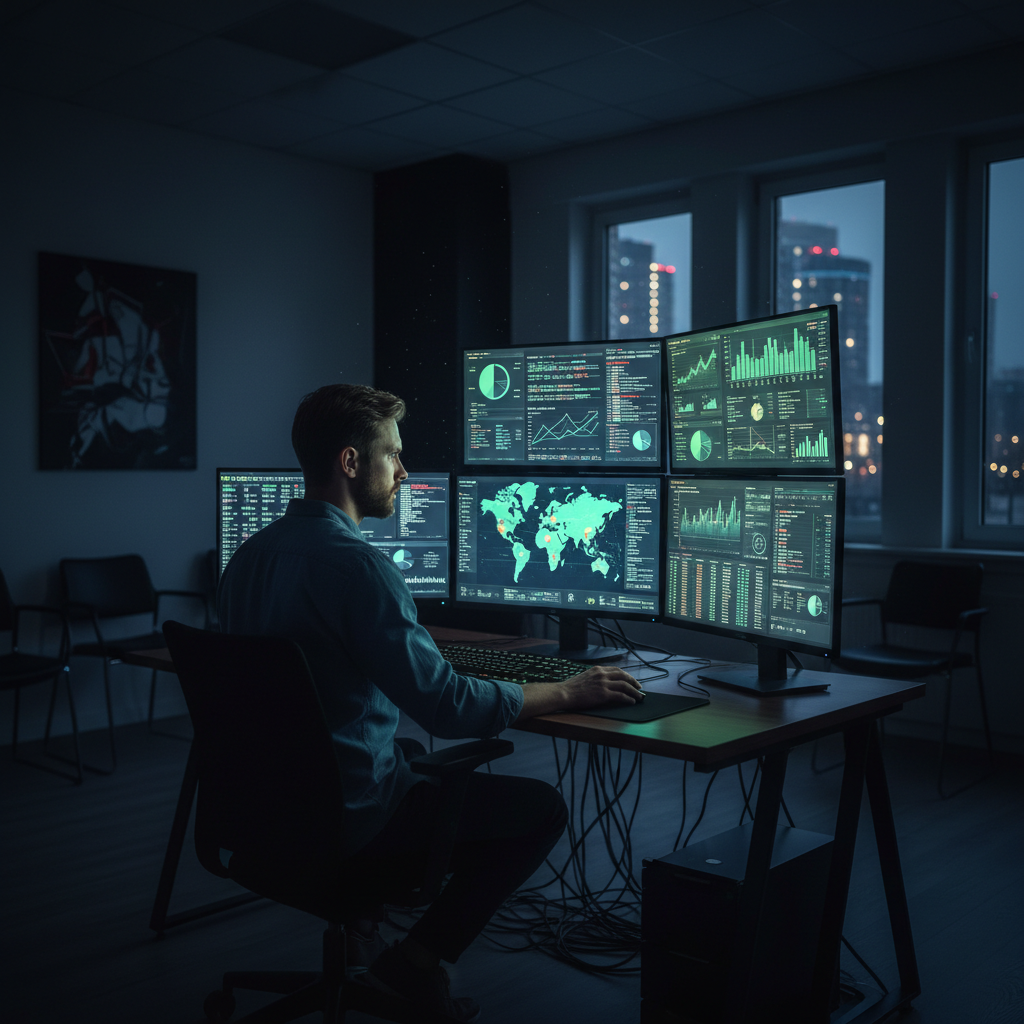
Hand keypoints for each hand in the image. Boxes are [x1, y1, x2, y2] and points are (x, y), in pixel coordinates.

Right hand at [513, 664, 641, 720]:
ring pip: (624, 686)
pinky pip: (620, 696)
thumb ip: (595, 678)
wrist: (564, 693)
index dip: (626, 675)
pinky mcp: (603, 694)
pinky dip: (628, 699)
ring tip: (640, 696)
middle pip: (623, 676)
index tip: (631, 680)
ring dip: (634, 691)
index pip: (616, 670)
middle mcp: (602, 674)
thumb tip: (603, 683)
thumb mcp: (584, 677)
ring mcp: (603, 684)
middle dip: (633, 681)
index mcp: (597, 669)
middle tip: (639, 687)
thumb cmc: (571, 688)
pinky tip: (632, 702)